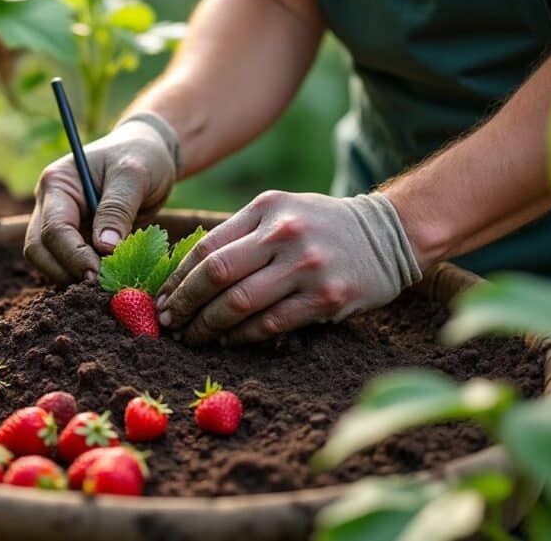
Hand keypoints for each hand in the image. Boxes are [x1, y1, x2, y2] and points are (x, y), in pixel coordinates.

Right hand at [23, 119, 176, 282]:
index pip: (53, 229)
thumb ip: (118, 209)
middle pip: (39, 250)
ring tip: (110, 282)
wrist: (147, 154)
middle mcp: (50, 205)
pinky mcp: (75, 239)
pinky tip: (110, 278)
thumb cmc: (140, 156)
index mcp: (57, 184)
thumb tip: (104, 248)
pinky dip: (85, 275)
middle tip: (103, 285)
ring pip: (49, 262)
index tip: (99, 274)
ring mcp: (60, 223)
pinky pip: (68, 264)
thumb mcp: (134, 175)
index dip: (73, 256)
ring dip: (74, 277)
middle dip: (66, 272)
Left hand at [154, 191, 422, 343]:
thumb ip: (240, 235)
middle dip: (185, 304)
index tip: (161, 300)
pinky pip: (270, 324)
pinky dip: (242, 337)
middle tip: (169, 324)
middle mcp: (284, 233)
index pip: (207, 246)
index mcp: (266, 208)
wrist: (389, 234)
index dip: (178, 278)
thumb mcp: (281, 212)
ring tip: (193, 338)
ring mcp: (306, 266)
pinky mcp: (326, 298)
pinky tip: (227, 342)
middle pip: (216, 274)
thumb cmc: (321, 226)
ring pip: (239, 304)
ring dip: (208, 327)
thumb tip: (186, 276)